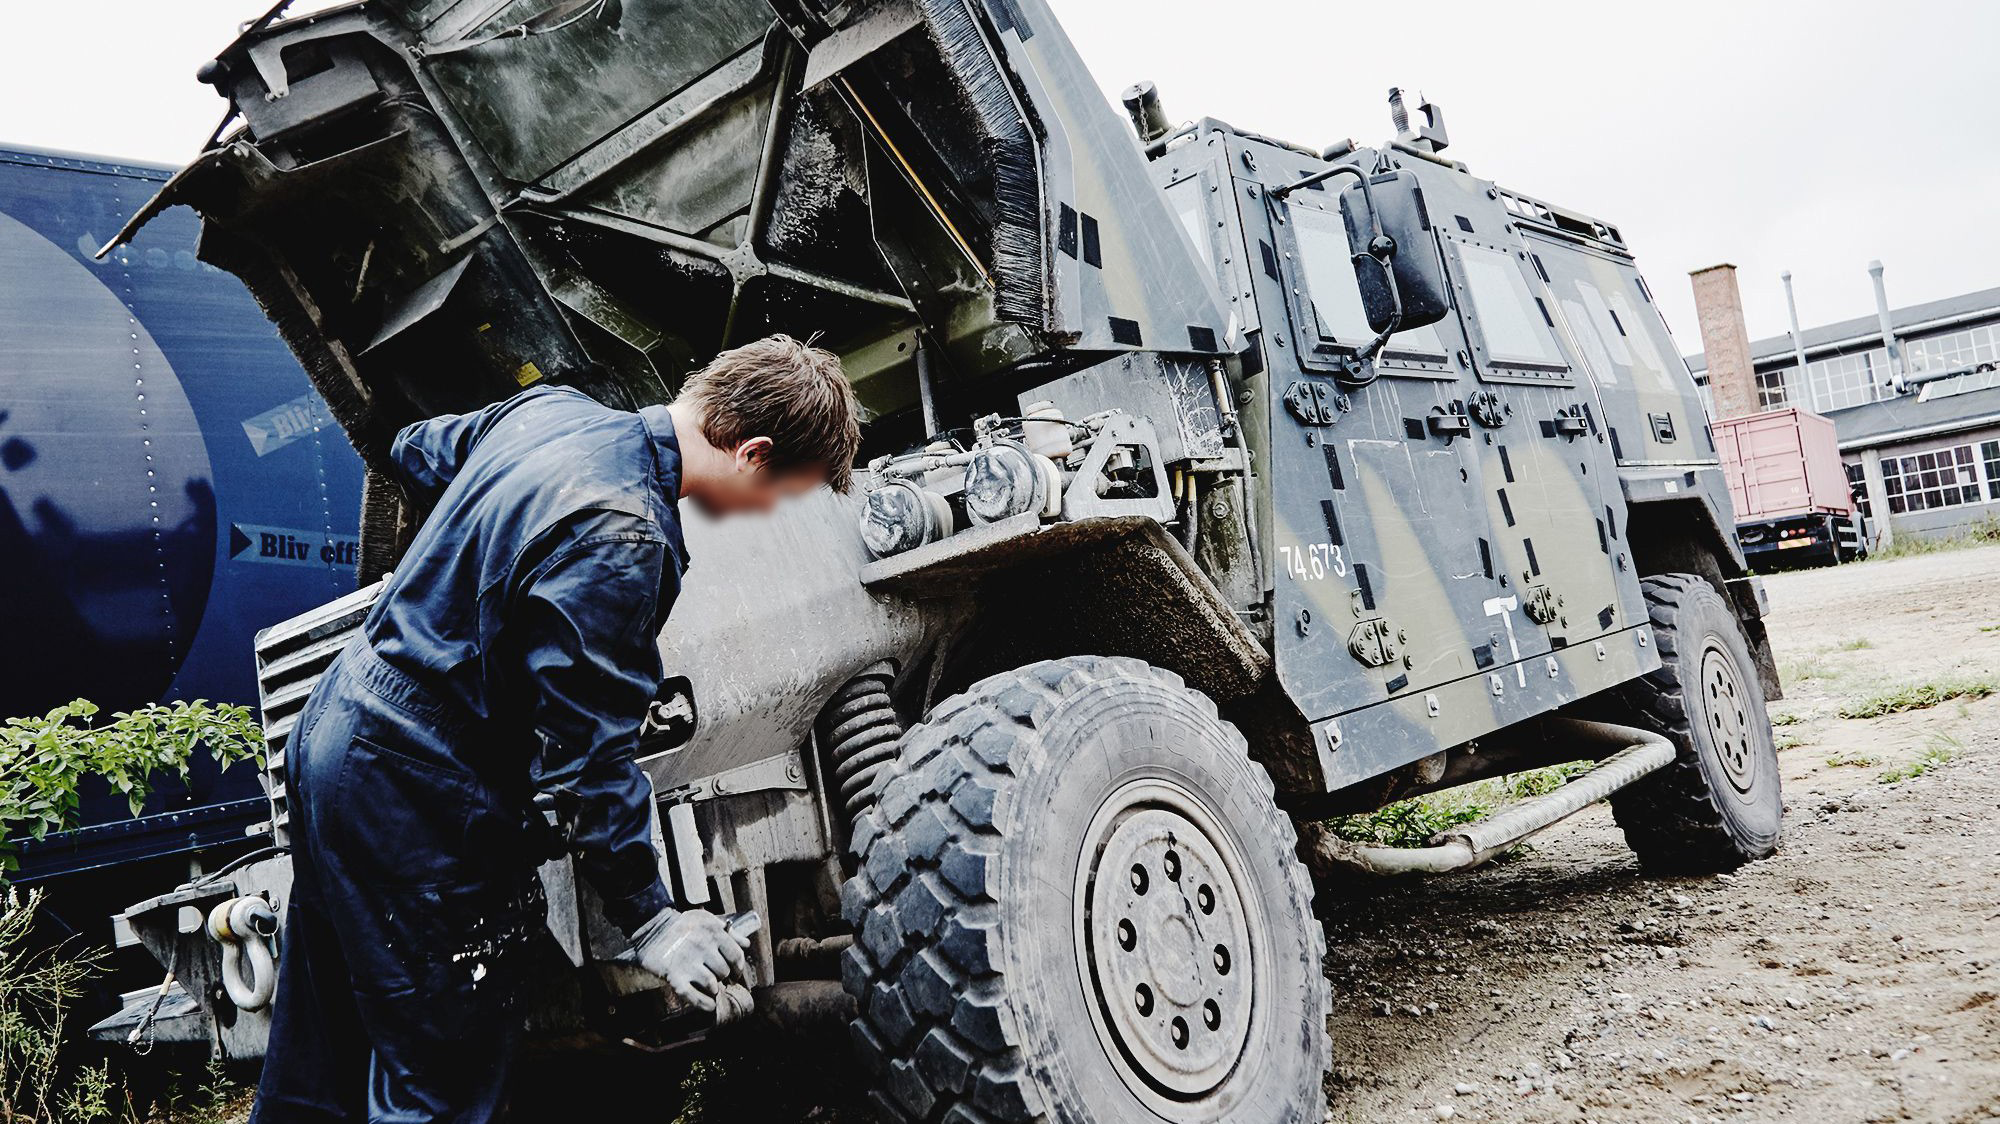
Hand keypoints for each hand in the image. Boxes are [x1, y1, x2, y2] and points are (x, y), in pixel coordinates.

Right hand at [630, 908, 750, 1010]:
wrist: (651, 930)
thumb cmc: (682, 925)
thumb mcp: (707, 920)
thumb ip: (729, 932)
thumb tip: (746, 944)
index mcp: (713, 931)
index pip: (736, 955)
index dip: (738, 967)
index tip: (735, 973)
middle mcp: (702, 946)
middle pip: (724, 971)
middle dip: (723, 976)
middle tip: (717, 976)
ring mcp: (688, 962)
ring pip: (712, 984)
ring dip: (713, 988)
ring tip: (709, 986)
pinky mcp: (675, 977)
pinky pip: (694, 996)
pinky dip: (704, 1004)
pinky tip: (709, 1004)